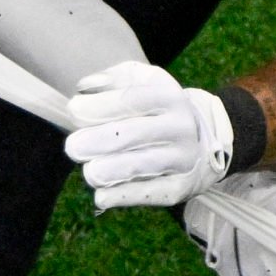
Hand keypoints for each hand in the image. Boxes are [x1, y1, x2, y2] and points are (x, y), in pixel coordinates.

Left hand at [62, 57, 235, 210]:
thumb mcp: (144, 81)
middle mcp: (179, 127)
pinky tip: (101, 197)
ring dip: (109, 171)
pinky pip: (149, 193)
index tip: (73, 110)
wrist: (204, 139)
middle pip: (133, 134)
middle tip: (72, 147)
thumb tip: (85, 86)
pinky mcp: (179, 187)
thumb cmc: (158, 107)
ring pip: (141, 166)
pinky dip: (122, 196)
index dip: (99, 106)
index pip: (131, 100)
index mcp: (169, 97)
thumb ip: (113, 77)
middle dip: (97, 140)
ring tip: (89, 172)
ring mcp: (182, 159)